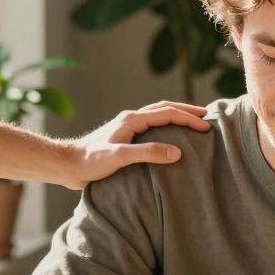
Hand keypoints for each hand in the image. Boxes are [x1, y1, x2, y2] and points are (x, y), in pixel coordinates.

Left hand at [64, 101, 210, 189]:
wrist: (68, 166)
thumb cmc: (90, 162)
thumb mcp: (118, 157)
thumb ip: (147, 153)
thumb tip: (177, 152)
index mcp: (132, 120)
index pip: (167, 113)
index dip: (188, 118)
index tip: (206, 127)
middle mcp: (131, 119)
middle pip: (165, 108)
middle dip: (186, 111)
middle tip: (206, 116)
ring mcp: (127, 128)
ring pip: (158, 115)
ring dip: (177, 116)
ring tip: (193, 122)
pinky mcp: (125, 138)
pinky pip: (152, 127)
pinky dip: (166, 126)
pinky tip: (170, 137)